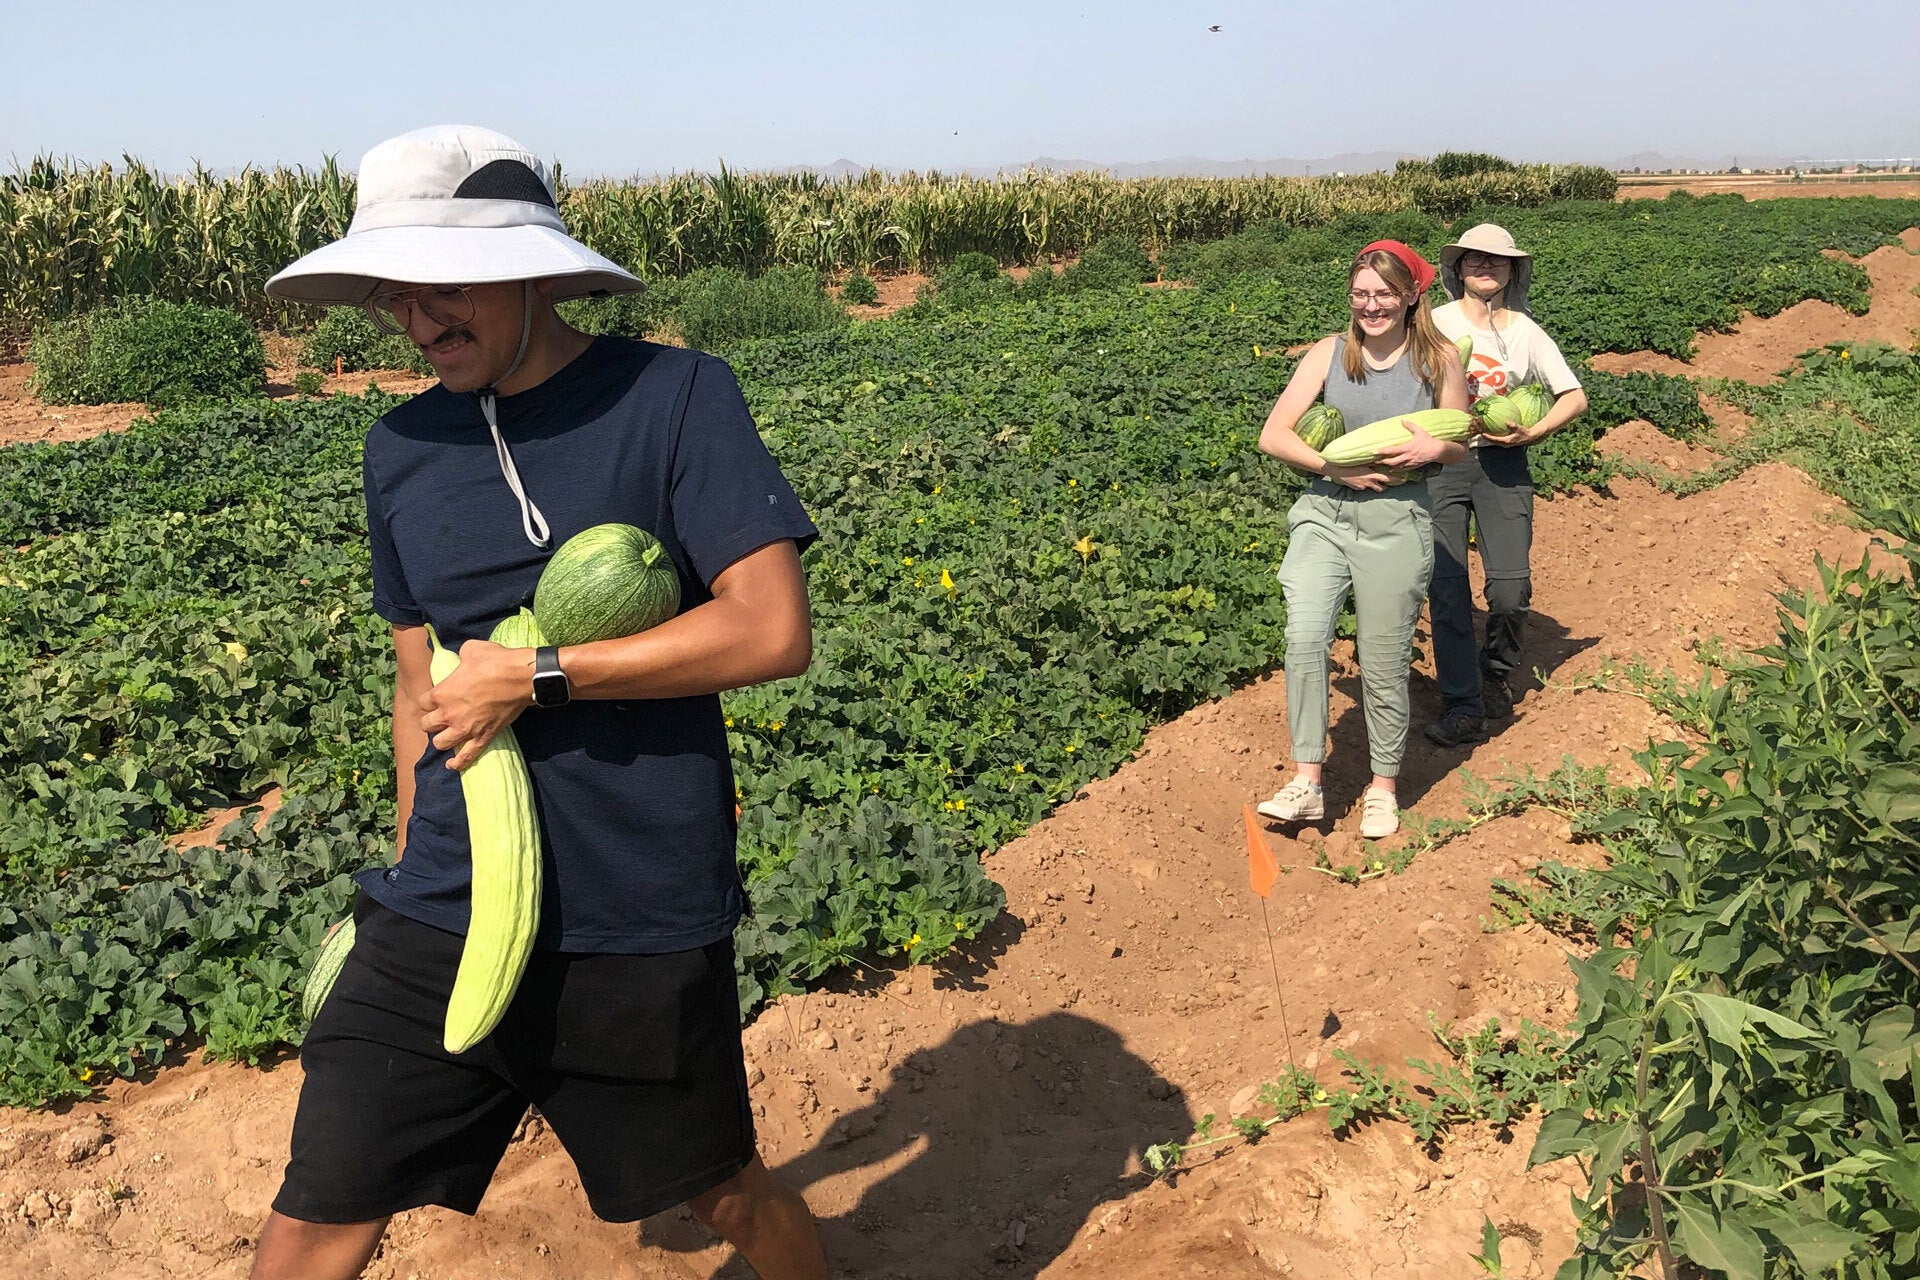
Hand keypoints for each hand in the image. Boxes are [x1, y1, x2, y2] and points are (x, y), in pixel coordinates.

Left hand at [417, 639, 534, 770]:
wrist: (520, 677)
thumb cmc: (496, 661)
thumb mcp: (471, 649)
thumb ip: (460, 657)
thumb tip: (462, 659)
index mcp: (442, 693)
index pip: (423, 702)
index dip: (430, 699)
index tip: (437, 697)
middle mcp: (448, 714)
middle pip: (427, 725)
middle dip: (432, 721)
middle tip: (441, 716)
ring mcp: (465, 729)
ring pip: (441, 743)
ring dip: (442, 739)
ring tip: (448, 735)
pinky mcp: (482, 737)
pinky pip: (466, 757)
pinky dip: (458, 763)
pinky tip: (452, 765)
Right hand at [1326, 462, 1392, 491]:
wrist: (1337, 470)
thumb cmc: (1350, 464)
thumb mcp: (1364, 462)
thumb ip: (1374, 462)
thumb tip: (1383, 458)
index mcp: (1372, 475)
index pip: (1388, 479)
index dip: (1396, 480)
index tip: (1402, 479)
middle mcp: (1369, 482)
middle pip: (1382, 487)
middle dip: (1388, 486)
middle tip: (1392, 483)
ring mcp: (1363, 486)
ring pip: (1374, 489)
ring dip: (1378, 486)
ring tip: (1378, 482)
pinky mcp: (1357, 488)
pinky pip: (1364, 487)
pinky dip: (1366, 484)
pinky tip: (1363, 479)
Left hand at [1376, 419, 1446, 469]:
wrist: (1437, 451)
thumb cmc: (1428, 441)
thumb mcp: (1419, 431)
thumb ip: (1410, 425)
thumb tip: (1402, 420)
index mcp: (1407, 448)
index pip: (1391, 451)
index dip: (1382, 452)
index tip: (1374, 452)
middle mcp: (1407, 457)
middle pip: (1391, 462)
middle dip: (1382, 462)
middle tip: (1375, 460)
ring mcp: (1410, 463)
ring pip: (1396, 467)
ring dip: (1388, 466)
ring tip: (1381, 465)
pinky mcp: (1413, 467)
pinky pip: (1402, 470)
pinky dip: (1396, 470)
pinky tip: (1392, 469)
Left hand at [1483, 422, 1544, 447]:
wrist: (1530, 437)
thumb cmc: (1524, 432)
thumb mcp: (1519, 428)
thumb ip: (1513, 425)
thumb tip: (1507, 422)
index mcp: (1507, 441)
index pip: (1495, 440)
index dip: (1488, 437)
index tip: (1482, 433)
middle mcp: (1505, 444)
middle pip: (1492, 442)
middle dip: (1486, 438)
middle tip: (1479, 433)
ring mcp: (1506, 444)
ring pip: (1494, 442)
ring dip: (1489, 438)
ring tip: (1483, 434)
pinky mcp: (1507, 443)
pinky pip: (1497, 441)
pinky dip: (1493, 438)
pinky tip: (1491, 433)